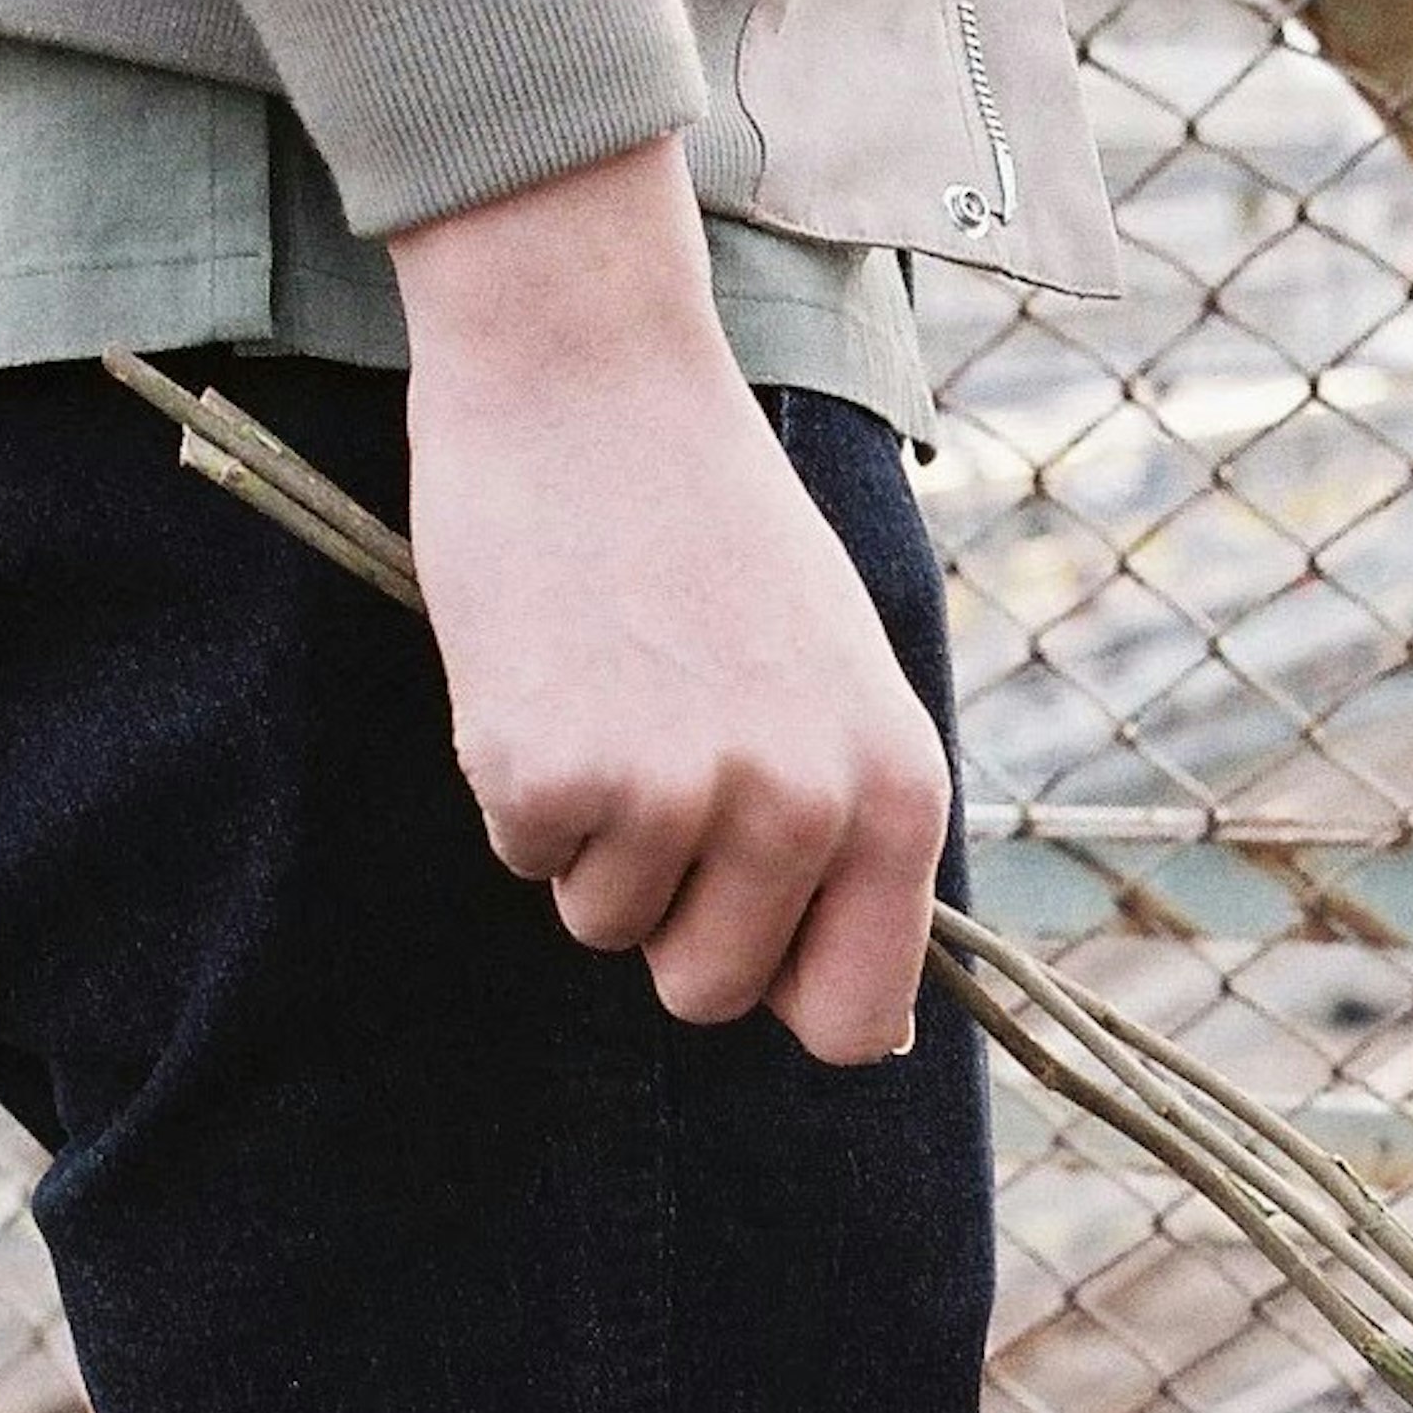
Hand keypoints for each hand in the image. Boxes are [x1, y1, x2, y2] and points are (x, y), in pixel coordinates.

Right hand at [387, 142, 951, 1065]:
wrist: (593, 377)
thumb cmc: (717, 532)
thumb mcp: (841, 684)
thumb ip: (855, 843)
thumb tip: (870, 1035)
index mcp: (896, 793)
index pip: (854, 1023)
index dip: (787, 993)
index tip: (747, 933)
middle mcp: (803, 808)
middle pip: (709, 993)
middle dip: (667, 913)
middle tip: (659, 762)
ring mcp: (678, 796)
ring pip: (605, 927)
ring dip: (591, 835)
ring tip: (612, 687)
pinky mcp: (554, 775)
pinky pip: (525, 856)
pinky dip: (516, 782)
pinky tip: (547, 667)